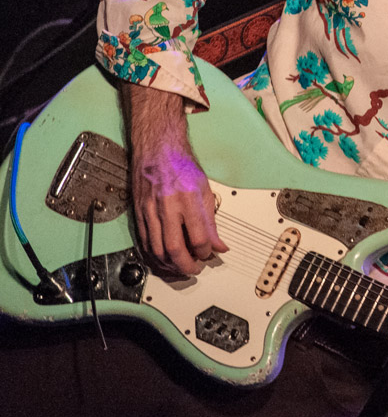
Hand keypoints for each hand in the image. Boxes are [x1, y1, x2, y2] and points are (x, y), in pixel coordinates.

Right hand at [124, 83, 227, 274]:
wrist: (157, 146)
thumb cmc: (181, 163)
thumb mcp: (205, 189)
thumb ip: (211, 221)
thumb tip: (219, 244)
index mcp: (187, 199)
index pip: (199, 238)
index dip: (206, 252)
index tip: (210, 253)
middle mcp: (167, 207)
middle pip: (175, 249)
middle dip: (187, 266)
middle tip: (195, 269)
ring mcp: (149, 210)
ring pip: (156, 250)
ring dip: (169, 265)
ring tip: (181, 267)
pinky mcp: (138, 212)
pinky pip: (144, 242)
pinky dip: (154, 255)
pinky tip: (163, 259)